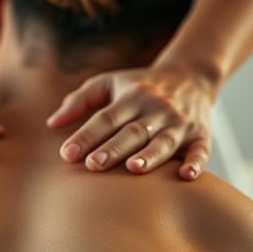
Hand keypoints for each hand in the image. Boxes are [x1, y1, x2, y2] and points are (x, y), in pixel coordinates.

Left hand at [45, 65, 217, 179]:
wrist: (192, 75)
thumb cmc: (140, 85)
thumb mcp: (109, 82)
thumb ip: (79, 101)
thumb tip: (51, 124)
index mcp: (132, 95)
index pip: (106, 118)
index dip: (86, 135)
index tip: (67, 154)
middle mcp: (157, 108)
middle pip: (133, 131)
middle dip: (113, 148)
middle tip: (93, 165)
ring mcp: (180, 123)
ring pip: (164, 141)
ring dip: (150, 156)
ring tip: (134, 169)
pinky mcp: (200, 135)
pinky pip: (201, 150)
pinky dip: (196, 163)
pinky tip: (186, 176)